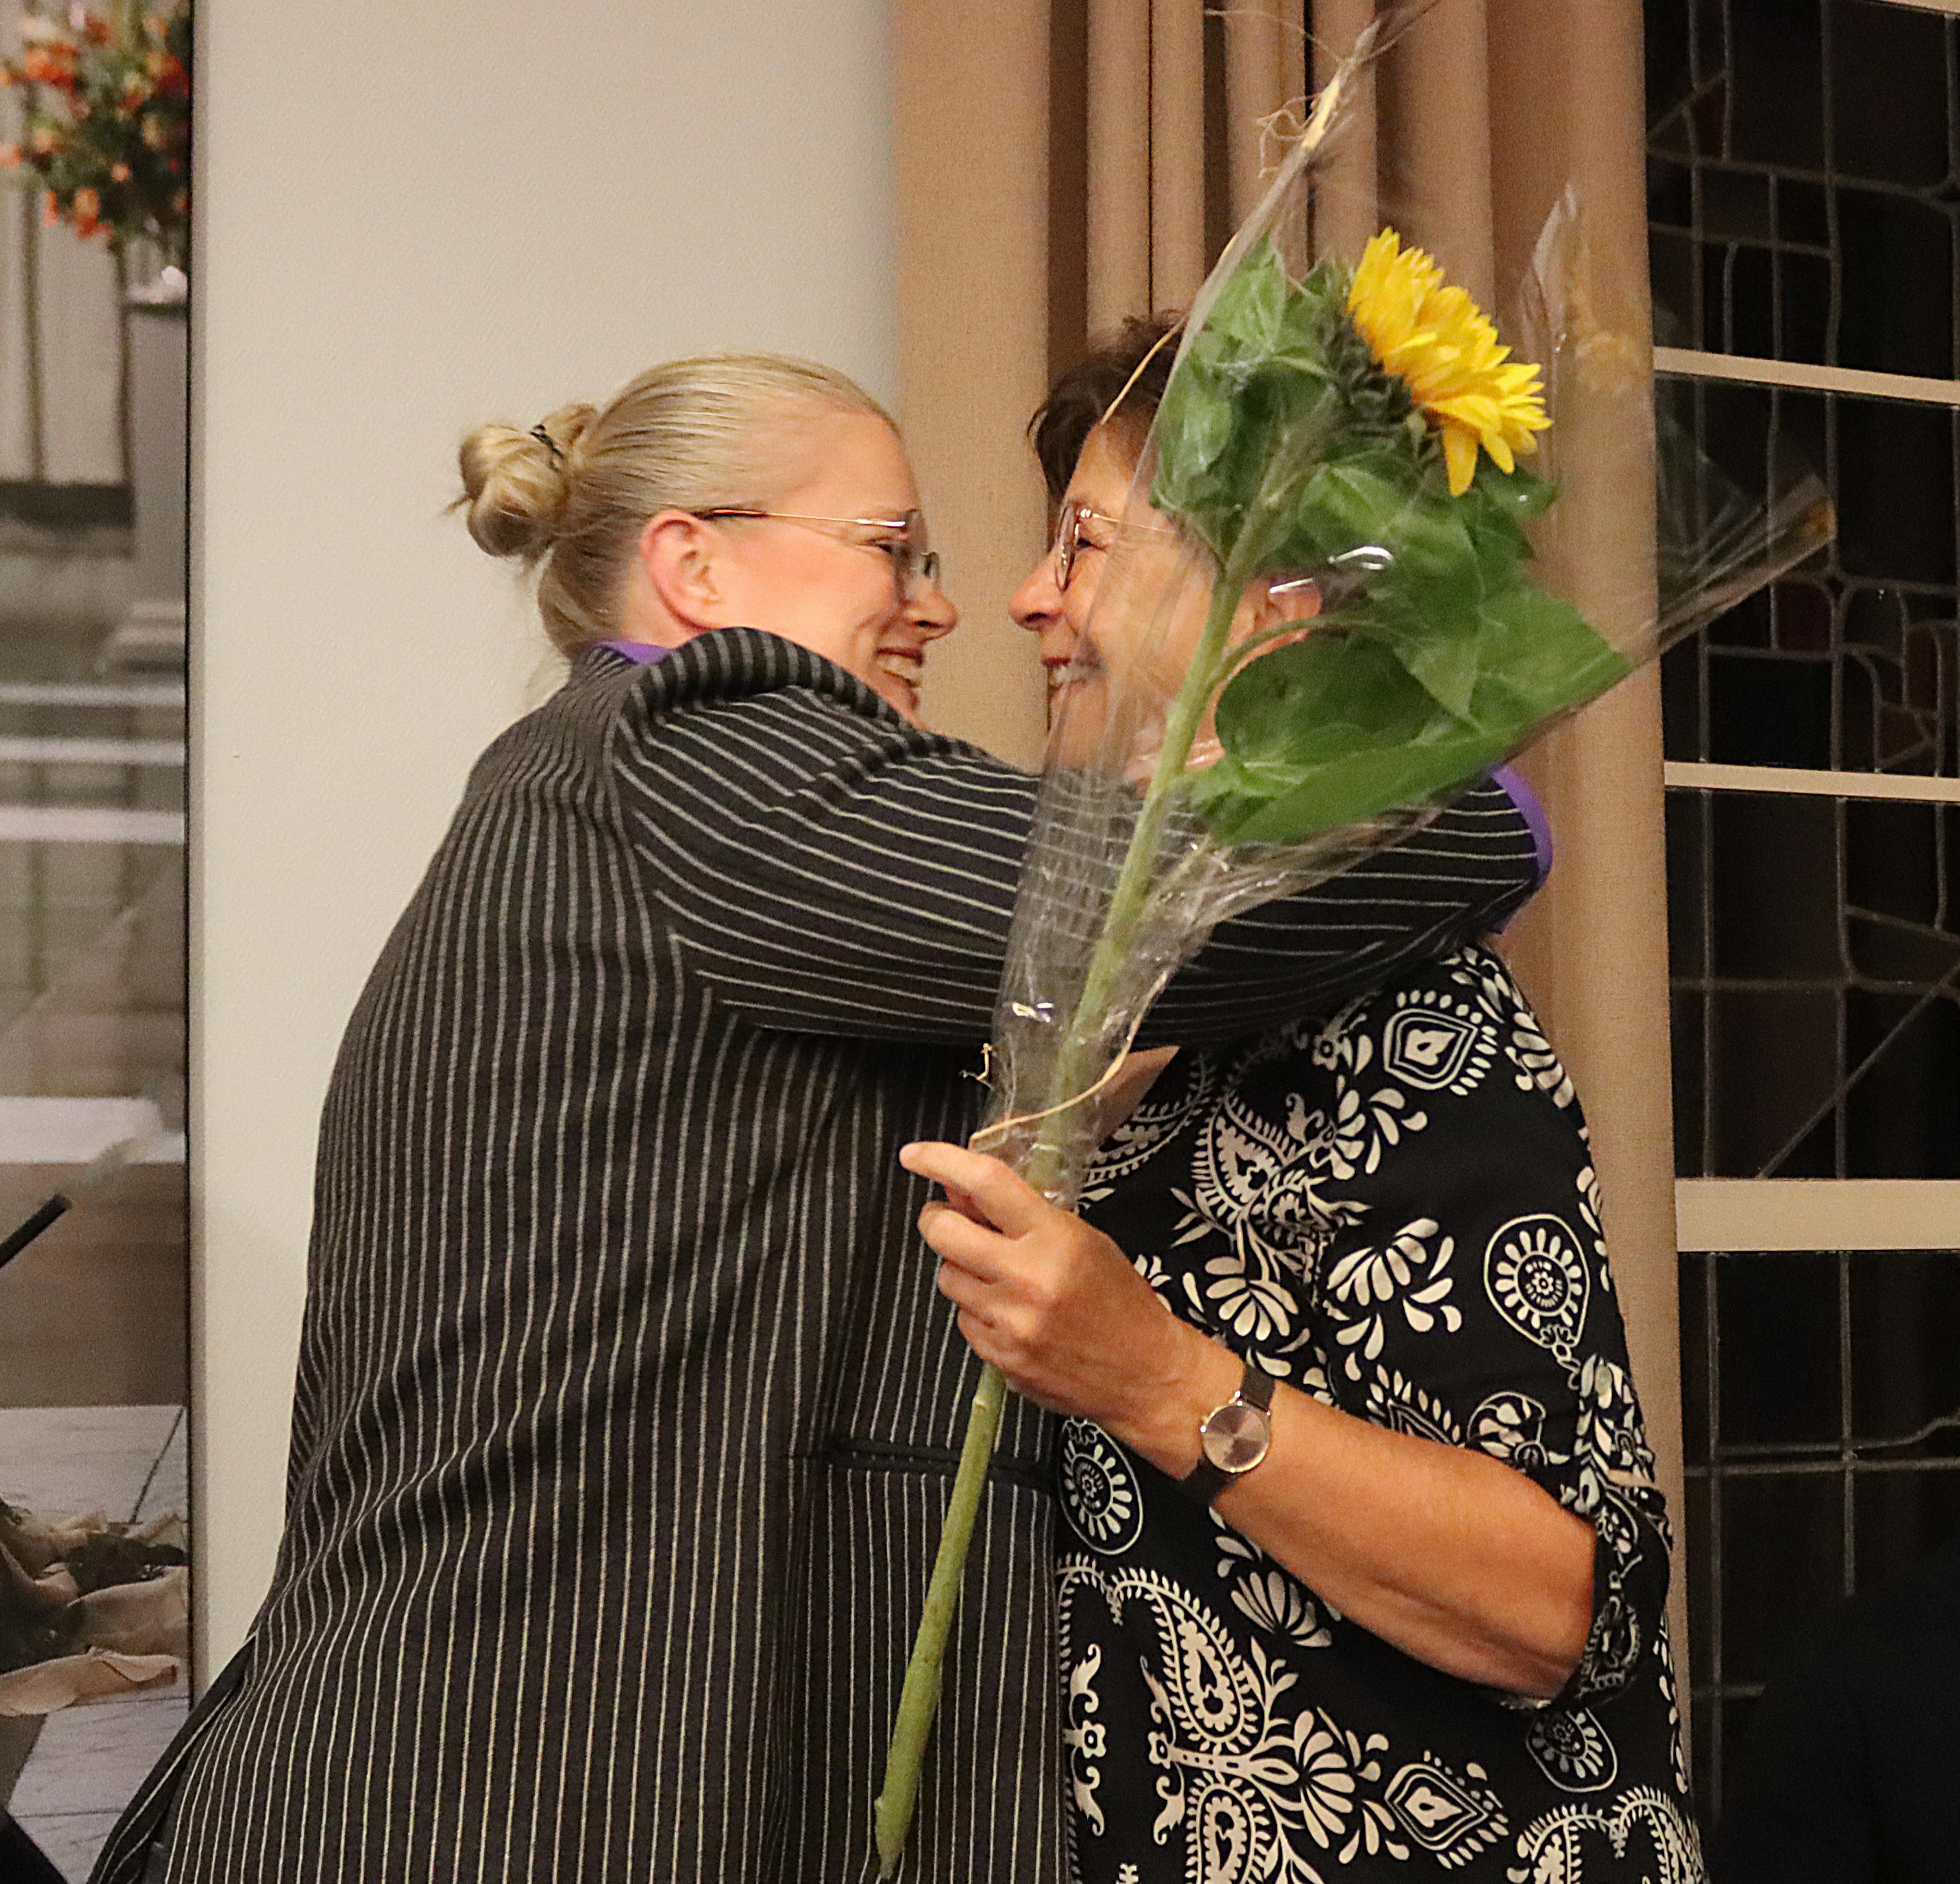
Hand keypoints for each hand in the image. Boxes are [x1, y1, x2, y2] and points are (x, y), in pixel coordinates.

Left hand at [900, 1140, 1218, 1451]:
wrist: (1145, 1374)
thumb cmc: (1121, 1300)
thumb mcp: (1084, 1238)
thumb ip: (1025, 1214)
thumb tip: (963, 1190)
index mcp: (1053, 1238)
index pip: (985, 1183)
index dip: (941, 1161)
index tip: (915, 1155)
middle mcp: (1026, 1279)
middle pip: (944, 1233)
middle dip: (937, 1219)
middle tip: (947, 1218)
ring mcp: (1010, 1323)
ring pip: (947, 1278)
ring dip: (961, 1268)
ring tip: (996, 1274)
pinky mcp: (1000, 1359)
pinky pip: (963, 1320)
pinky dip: (977, 1310)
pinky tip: (1009, 1313)